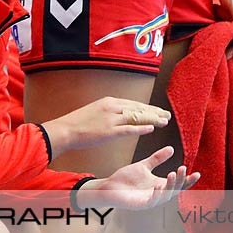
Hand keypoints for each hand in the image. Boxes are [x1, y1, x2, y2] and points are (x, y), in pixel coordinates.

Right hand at [43, 97, 168, 152]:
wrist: (65, 130)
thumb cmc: (78, 123)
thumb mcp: (95, 111)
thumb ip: (109, 112)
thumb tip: (121, 115)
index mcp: (109, 101)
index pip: (133, 104)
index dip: (147, 107)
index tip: (157, 110)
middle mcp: (112, 107)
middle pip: (138, 108)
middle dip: (154, 112)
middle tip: (166, 115)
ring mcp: (111, 119)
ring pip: (137, 117)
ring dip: (152, 119)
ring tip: (164, 121)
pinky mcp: (109, 131)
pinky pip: (129, 129)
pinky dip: (141, 129)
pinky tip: (151, 129)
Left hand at [78, 147, 198, 210]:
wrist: (110, 187)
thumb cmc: (126, 179)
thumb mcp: (144, 166)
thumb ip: (157, 158)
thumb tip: (171, 149)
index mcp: (160, 185)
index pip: (178, 184)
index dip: (188, 180)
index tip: (197, 173)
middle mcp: (158, 194)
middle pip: (175, 189)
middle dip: (181, 180)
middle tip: (183, 169)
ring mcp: (151, 200)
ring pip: (166, 195)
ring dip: (171, 185)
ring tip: (172, 173)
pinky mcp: (142, 204)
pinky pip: (153, 200)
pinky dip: (157, 194)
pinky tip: (159, 185)